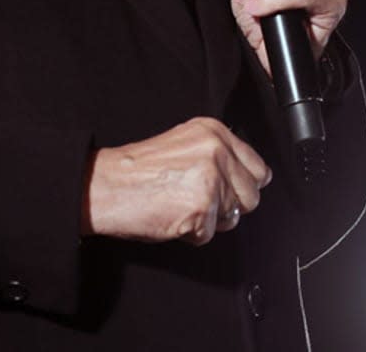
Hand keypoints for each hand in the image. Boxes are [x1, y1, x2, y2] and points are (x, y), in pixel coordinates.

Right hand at [82, 117, 270, 245]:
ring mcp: (211, 177)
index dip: (242, 186)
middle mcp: (216, 149)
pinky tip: (173, 215)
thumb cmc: (139, 170)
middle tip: (197, 199)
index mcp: (213, 130)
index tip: (226, 190)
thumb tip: (248, 178)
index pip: (258, 168)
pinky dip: (192, 233)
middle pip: (252, 196)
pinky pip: (210, 234)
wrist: (107, 184)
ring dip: (210, 219)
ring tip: (181, 204)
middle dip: (230, 206)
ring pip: (235, 217)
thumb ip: (220, 155)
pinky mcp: (202, 206)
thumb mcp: (185, 145)